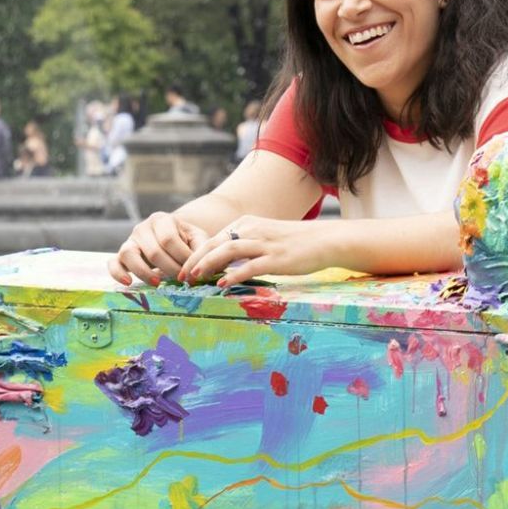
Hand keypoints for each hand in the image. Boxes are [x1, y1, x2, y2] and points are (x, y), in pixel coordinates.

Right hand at [110, 212, 210, 285]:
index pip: (169, 240)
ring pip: (129, 255)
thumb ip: (201, 251)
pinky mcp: (121, 255)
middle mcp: (142, 228)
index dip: (182, 258)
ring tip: (158, 283)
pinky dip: (117, 273)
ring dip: (144, 272)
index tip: (192, 270)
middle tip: (181, 280)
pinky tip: (129, 283)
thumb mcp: (198, 240)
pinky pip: (113, 263)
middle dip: (170, 269)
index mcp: (162, 220)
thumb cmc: (187, 240)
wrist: (174, 239)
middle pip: (153, 251)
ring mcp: (130, 241)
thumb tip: (199, 272)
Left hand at [179, 215, 342, 287]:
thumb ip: (246, 246)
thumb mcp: (266, 237)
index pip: (214, 239)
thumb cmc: (297, 241)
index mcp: (248, 223)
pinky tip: (222, 285)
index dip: (196, 254)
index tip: (185, 270)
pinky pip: (249, 266)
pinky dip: (232, 275)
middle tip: (181, 277)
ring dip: (207, 265)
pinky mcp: (276, 258)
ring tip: (195, 279)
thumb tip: (225, 264)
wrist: (326, 240)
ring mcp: (265, 244)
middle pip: (215, 243)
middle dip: (195, 260)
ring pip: (227, 251)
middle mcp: (253, 230)